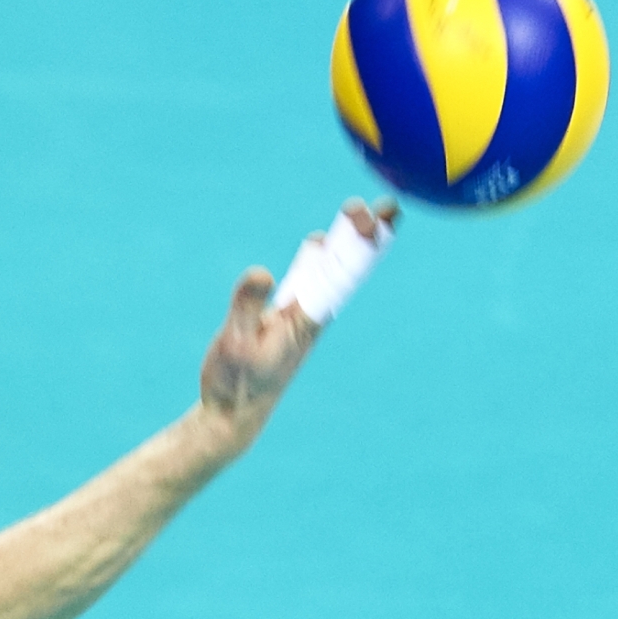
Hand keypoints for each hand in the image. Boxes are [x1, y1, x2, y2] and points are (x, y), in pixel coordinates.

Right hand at [198, 197, 396, 442]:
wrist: (233, 415)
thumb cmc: (235, 383)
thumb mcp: (235, 344)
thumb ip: (247, 308)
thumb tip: (262, 272)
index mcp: (308, 319)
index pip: (345, 272)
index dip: (363, 242)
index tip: (376, 216)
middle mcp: (312, 314)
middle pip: (347, 267)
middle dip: (365, 234)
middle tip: (384, 203)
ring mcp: (299, 316)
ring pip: (330, 272)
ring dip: (345, 242)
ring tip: (361, 213)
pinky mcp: (284, 320)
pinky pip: (309, 281)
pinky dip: (318, 258)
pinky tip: (319, 243)